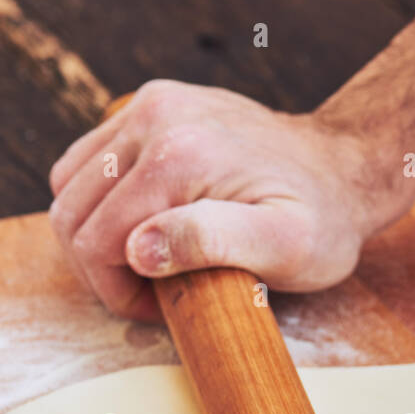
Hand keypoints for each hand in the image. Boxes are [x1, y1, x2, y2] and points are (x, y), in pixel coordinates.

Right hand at [48, 79, 408, 319]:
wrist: (345, 168)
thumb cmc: (322, 221)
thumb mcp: (285, 248)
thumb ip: (211, 244)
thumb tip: (137, 249)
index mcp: (177, 155)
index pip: (95, 241)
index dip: (117, 292)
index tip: (160, 309)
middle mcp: (154, 117)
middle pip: (72, 212)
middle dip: (100, 268)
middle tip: (151, 293)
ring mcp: (149, 104)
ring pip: (70, 185)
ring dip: (94, 235)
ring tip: (147, 262)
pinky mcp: (152, 104)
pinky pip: (88, 160)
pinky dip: (99, 202)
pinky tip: (143, 226)